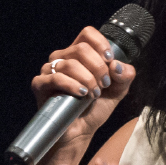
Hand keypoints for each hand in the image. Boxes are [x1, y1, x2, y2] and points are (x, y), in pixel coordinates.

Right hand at [31, 27, 135, 143]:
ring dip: (88, 80)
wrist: (81, 131)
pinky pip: (55, 78)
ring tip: (93, 94)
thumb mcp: (118, 90)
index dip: (101, 44)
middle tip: (103, 84)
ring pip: (70, 64)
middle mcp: (63, 58)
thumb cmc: (95, 108)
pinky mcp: (40, 84)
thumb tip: (117, 65)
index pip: (87, 34)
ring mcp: (50, 70)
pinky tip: (82, 94)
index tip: (109, 60)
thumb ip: (125, 75)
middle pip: (81, 49)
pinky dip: (73, 85)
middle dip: (98, 68)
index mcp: (80, 54)